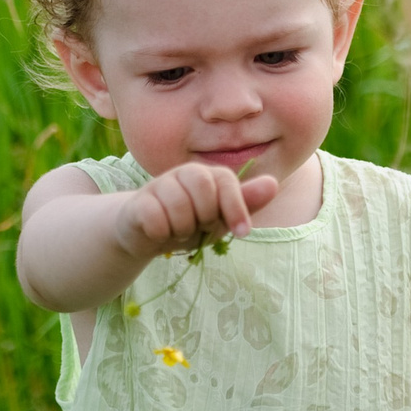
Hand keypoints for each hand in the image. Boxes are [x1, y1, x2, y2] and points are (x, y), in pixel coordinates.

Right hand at [118, 163, 279, 257]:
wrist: (146, 236)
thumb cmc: (189, 225)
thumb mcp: (220, 218)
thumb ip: (245, 202)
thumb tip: (273, 183)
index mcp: (205, 175)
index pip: (225, 180)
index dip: (236, 207)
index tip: (242, 233)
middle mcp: (181, 174)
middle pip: (203, 189)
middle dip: (205, 217)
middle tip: (198, 227)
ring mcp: (157, 186)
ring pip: (179, 205)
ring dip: (182, 228)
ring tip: (178, 230)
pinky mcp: (137, 203)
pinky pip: (154, 218)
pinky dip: (161, 233)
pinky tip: (158, 233)